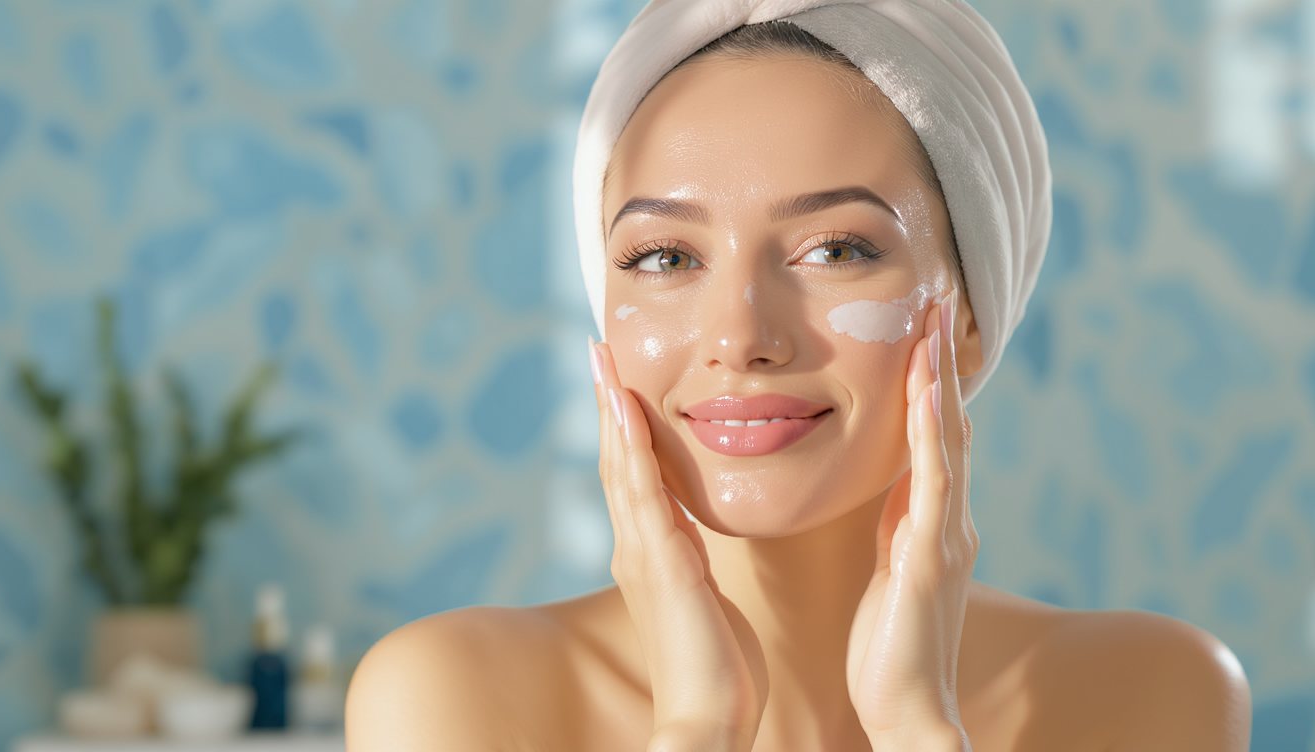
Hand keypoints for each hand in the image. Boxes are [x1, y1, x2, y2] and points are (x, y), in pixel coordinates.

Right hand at [589, 339, 768, 751]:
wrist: (707, 717)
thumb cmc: (715, 667)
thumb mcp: (705, 597)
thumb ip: (692, 563)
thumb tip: (691, 540)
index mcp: (652, 551)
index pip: (634, 475)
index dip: (624, 426)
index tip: (620, 380)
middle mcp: (637, 545)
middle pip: (617, 458)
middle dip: (608, 401)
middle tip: (599, 349)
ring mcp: (642, 551)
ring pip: (622, 464)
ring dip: (611, 408)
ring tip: (602, 358)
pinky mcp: (660, 561)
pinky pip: (642, 490)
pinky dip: (630, 445)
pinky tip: (625, 407)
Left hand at [845, 291, 976, 750]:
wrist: (905, 706)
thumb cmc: (888, 644)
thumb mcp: (890, 566)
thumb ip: (897, 523)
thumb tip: (894, 485)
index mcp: (928, 519)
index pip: (934, 437)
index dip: (929, 383)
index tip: (919, 330)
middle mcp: (947, 518)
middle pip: (949, 426)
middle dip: (941, 365)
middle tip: (936, 304)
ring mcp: (944, 534)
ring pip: (948, 442)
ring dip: (940, 381)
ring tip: (934, 325)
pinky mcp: (930, 556)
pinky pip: (934, 483)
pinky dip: (935, 434)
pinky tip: (929, 393)